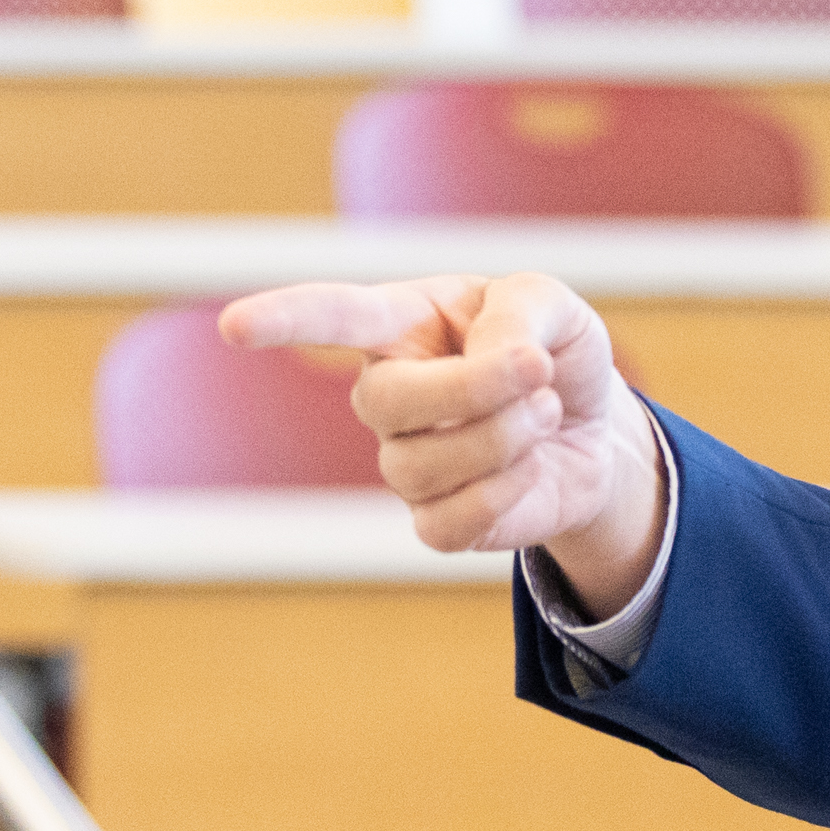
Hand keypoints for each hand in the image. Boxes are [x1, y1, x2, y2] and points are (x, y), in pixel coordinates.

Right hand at [216, 275, 666, 609]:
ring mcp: (403, 460)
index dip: (282, 320)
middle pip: (386, 400)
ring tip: (547, 412)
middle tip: (539, 371)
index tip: (234, 327)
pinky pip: (444, 523)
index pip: (330, 317)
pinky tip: (532, 467)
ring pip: (421, 465)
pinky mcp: (433, 520)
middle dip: (471, 389)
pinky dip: (503, 494)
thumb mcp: (554, 307)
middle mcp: (387, 393)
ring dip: (505, 437)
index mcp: (402, 322)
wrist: (595, 433)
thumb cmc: (554, 355)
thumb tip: (495, 359)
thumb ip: (522, 312)